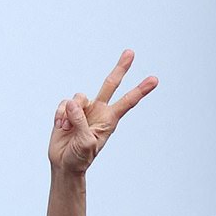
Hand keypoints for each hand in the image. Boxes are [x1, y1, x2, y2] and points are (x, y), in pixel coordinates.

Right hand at [48, 49, 157, 178]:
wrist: (65, 163)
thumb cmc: (80, 158)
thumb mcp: (85, 143)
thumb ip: (81, 121)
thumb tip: (74, 103)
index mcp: (109, 120)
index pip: (128, 102)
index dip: (140, 90)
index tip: (154, 80)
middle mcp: (99, 110)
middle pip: (111, 84)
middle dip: (121, 68)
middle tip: (131, 52)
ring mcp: (84, 109)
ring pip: (78, 97)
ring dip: (70, 114)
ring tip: (69, 129)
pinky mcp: (69, 109)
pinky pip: (64, 104)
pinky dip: (60, 115)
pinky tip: (61, 127)